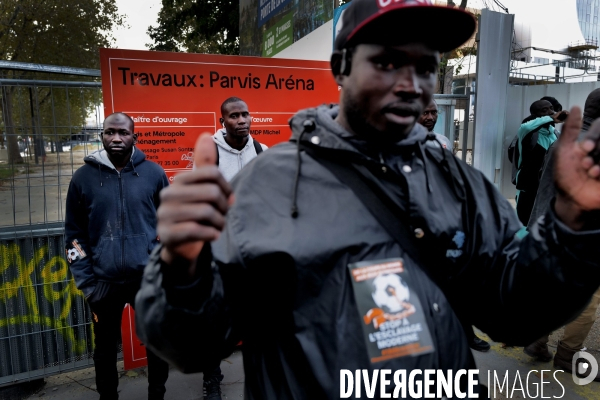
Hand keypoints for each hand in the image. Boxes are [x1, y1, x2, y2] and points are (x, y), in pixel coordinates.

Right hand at [157, 133, 232, 270]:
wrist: (182, 247)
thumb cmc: (196, 215)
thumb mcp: (202, 189)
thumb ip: (205, 164)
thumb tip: (205, 136)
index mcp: (178, 180)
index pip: (212, 173)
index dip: (227, 188)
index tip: (229, 199)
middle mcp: (168, 195)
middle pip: (211, 193)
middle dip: (224, 208)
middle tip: (223, 216)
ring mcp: (164, 215)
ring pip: (205, 212)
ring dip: (219, 223)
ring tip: (218, 226)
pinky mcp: (166, 234)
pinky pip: (195, 230)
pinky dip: (210, 234)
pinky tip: (213, 236)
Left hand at [554, 106, 599, 229]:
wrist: (572, 199)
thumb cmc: (565, 175)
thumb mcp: (563, 151)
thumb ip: (569, 130)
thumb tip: (575, 107)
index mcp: (591, 141)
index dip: (594, 136)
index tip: (585, 148)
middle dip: (597, 152)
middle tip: (586, 165)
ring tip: (591, 173)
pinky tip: (597, 177)